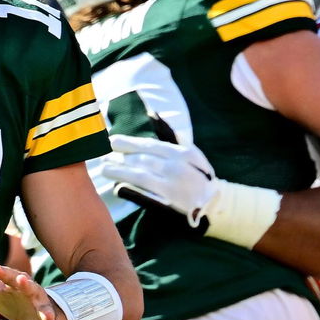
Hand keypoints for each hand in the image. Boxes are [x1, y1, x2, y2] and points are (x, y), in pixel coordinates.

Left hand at [0, 247, 64, 319]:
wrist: (31, 313)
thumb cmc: (7, 295)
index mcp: (16, 281)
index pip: (8, 275)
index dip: (2, 272)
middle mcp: (32, 293)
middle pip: (29, 287)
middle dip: (26, 284)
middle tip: (22, 280)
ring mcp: (40, 309)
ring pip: (45, 310)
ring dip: (46, 313)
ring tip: (47, 317)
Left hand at [100, 135, 216, 224]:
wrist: (215, 204)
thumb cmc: (201, 176)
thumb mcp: (192, 154)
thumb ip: (173, 136)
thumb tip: (153, 115)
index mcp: (181, 154)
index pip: (150, 145)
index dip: (129, 143)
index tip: (112, 141)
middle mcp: (175, 167)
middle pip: (142, 159)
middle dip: (121, 156)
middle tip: (104, 154)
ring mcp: (171, 185)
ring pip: (140, 175)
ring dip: (120, 171)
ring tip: (105, 169)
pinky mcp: (168, 202)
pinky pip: (145, 193)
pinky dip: (130, 189)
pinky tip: (117, 187)